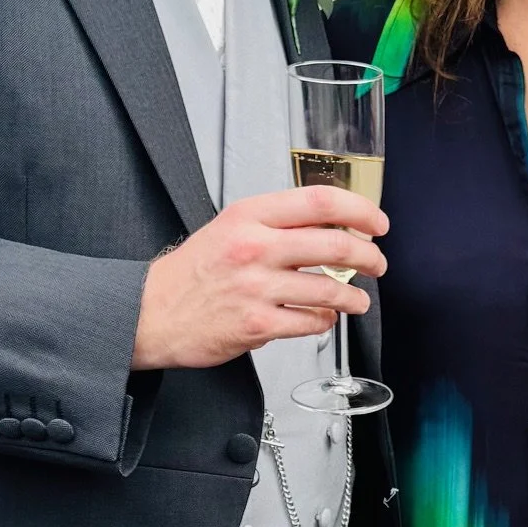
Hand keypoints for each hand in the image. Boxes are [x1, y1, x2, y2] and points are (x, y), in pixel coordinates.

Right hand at [132, 188, 387, 371]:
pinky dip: (325, 322)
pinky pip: (310, 323)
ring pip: (329, 290)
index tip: (377, 223)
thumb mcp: (229, 227)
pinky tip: (323, 318)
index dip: (360, 212)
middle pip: (335, 246)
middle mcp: (255, 247)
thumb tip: (328, 225)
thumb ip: (274, 222)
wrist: (150, 312)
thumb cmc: (192, 271)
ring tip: (358, 300)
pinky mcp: (257, 324)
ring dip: (354, 297)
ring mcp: (256, 287)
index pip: (320, 202)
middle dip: (369, 257)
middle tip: (376, 263)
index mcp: (250, 215)